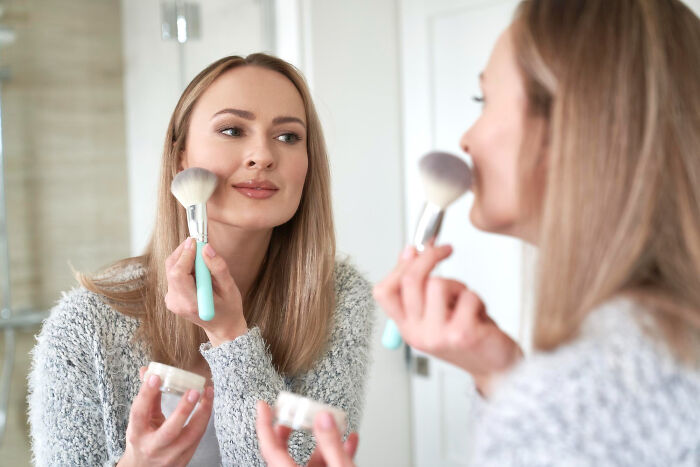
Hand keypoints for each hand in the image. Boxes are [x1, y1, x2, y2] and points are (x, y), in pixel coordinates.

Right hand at [117, 369, 213, 466]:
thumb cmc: (142, 440)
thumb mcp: (140, 421)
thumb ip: (148, 397)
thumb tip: (147, 370)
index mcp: (137, 434)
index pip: (139, 413)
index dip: (146, 394)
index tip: (156, 376)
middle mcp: (153, 447)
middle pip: (170, 431)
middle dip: (183, 410)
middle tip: (194, 390)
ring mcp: (171, 455)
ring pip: (191, 435)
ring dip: (203, 412)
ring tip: (208, 392)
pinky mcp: (185, 458)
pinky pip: (198, 436)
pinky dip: (204, 418)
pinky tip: (208, 403)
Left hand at [164, 237, 247, 345]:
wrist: (223, 327)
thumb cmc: (229, 309)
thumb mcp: (230, 288)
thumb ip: (218, 267)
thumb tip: (206, 248)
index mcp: (191, 303)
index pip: (178, 274)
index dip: (185, 254)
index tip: (196, 241)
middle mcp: (176, 302)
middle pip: (171, 268)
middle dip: (184, 252)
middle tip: (200, 242)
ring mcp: (172, 300)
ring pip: (171, 269)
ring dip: (185, 258)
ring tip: (202, 258)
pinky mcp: (172, 296)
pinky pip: (174, 274)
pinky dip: (185, 265)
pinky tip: (198, 269)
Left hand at [255, 401, 358, 466]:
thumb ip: (330, 444)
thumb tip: (324, 417)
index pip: (270, 447)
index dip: (264, 424)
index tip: (263, 405)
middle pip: (283, 451)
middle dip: (288, 429)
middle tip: (291, 412)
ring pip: (309, 459)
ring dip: (322, 440)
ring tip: (332, 423)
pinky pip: (324, 466)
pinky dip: (335, 452)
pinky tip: (349, 442)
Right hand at [373, 244, 522, 396]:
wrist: (495, 368)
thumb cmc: (467, 336)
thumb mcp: (435, 313)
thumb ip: (420, 288)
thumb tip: (410, 252)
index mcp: (406, 327)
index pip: (383, 292)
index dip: (399, 265)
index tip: (415, 249)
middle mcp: (416, 333)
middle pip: (410, 280)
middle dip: (430, 256)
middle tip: (445, 250)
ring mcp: (437, 335)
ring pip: (439, 284)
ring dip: (458, 285)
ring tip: (465, 301)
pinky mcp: (461, 334)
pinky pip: (467, 296)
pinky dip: (477, 299)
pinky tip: (479, 315)